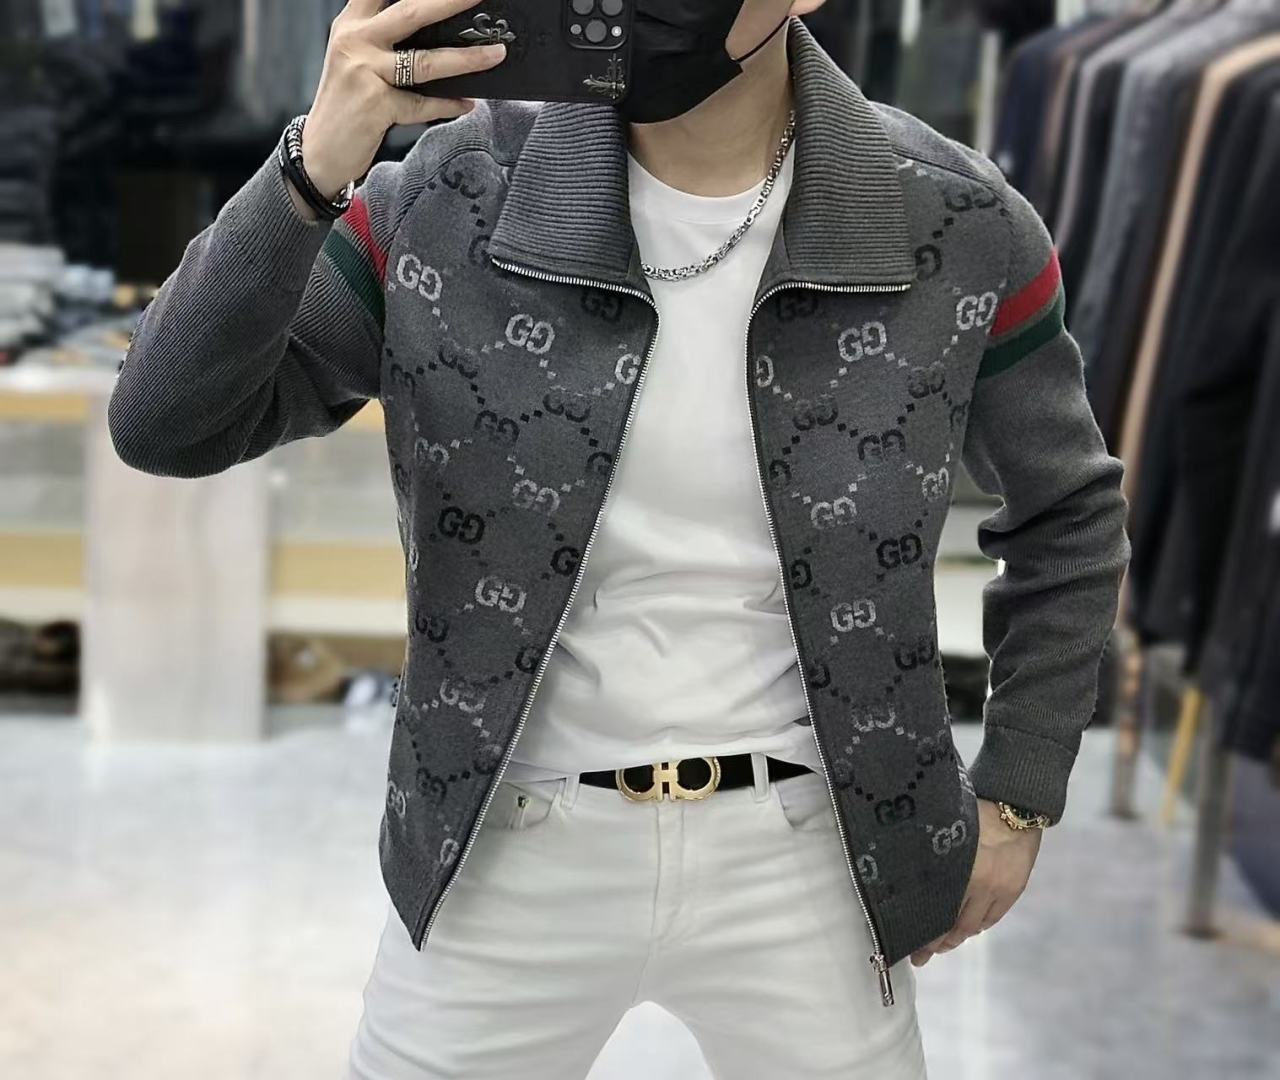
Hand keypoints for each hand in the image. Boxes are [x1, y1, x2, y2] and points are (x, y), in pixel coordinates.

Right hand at [300, 0, 508, 200]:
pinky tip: (467, 103)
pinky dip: (448, 105)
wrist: (320, 150)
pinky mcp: (375, 105)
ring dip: (467, 58)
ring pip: (425, 61)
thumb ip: (387, 39)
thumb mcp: (358, 59)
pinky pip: (423, 104)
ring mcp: (364, 72)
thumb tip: (440, 32)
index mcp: (352, 23)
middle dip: (451, 2)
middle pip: (412, 12)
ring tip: (495, 55)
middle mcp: (355, 40)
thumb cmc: (347, 103)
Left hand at [909, 797, 1041, 966]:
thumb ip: (933, 860)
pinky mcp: (1014, 891)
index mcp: (958, 868)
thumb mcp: (947, 834)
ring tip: (943, 944)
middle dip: (937, 944)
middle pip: (956, 925)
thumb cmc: (972, 812)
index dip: (924, 933)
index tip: (910, 945)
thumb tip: (913, 881)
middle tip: (922, 955)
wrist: (1016, 806)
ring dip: (958, 937)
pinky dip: (978, 926)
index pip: (937, 910)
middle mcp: (980, 884)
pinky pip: (993, 918)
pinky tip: (968, 929)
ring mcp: (999, 890)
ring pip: (975, 926)